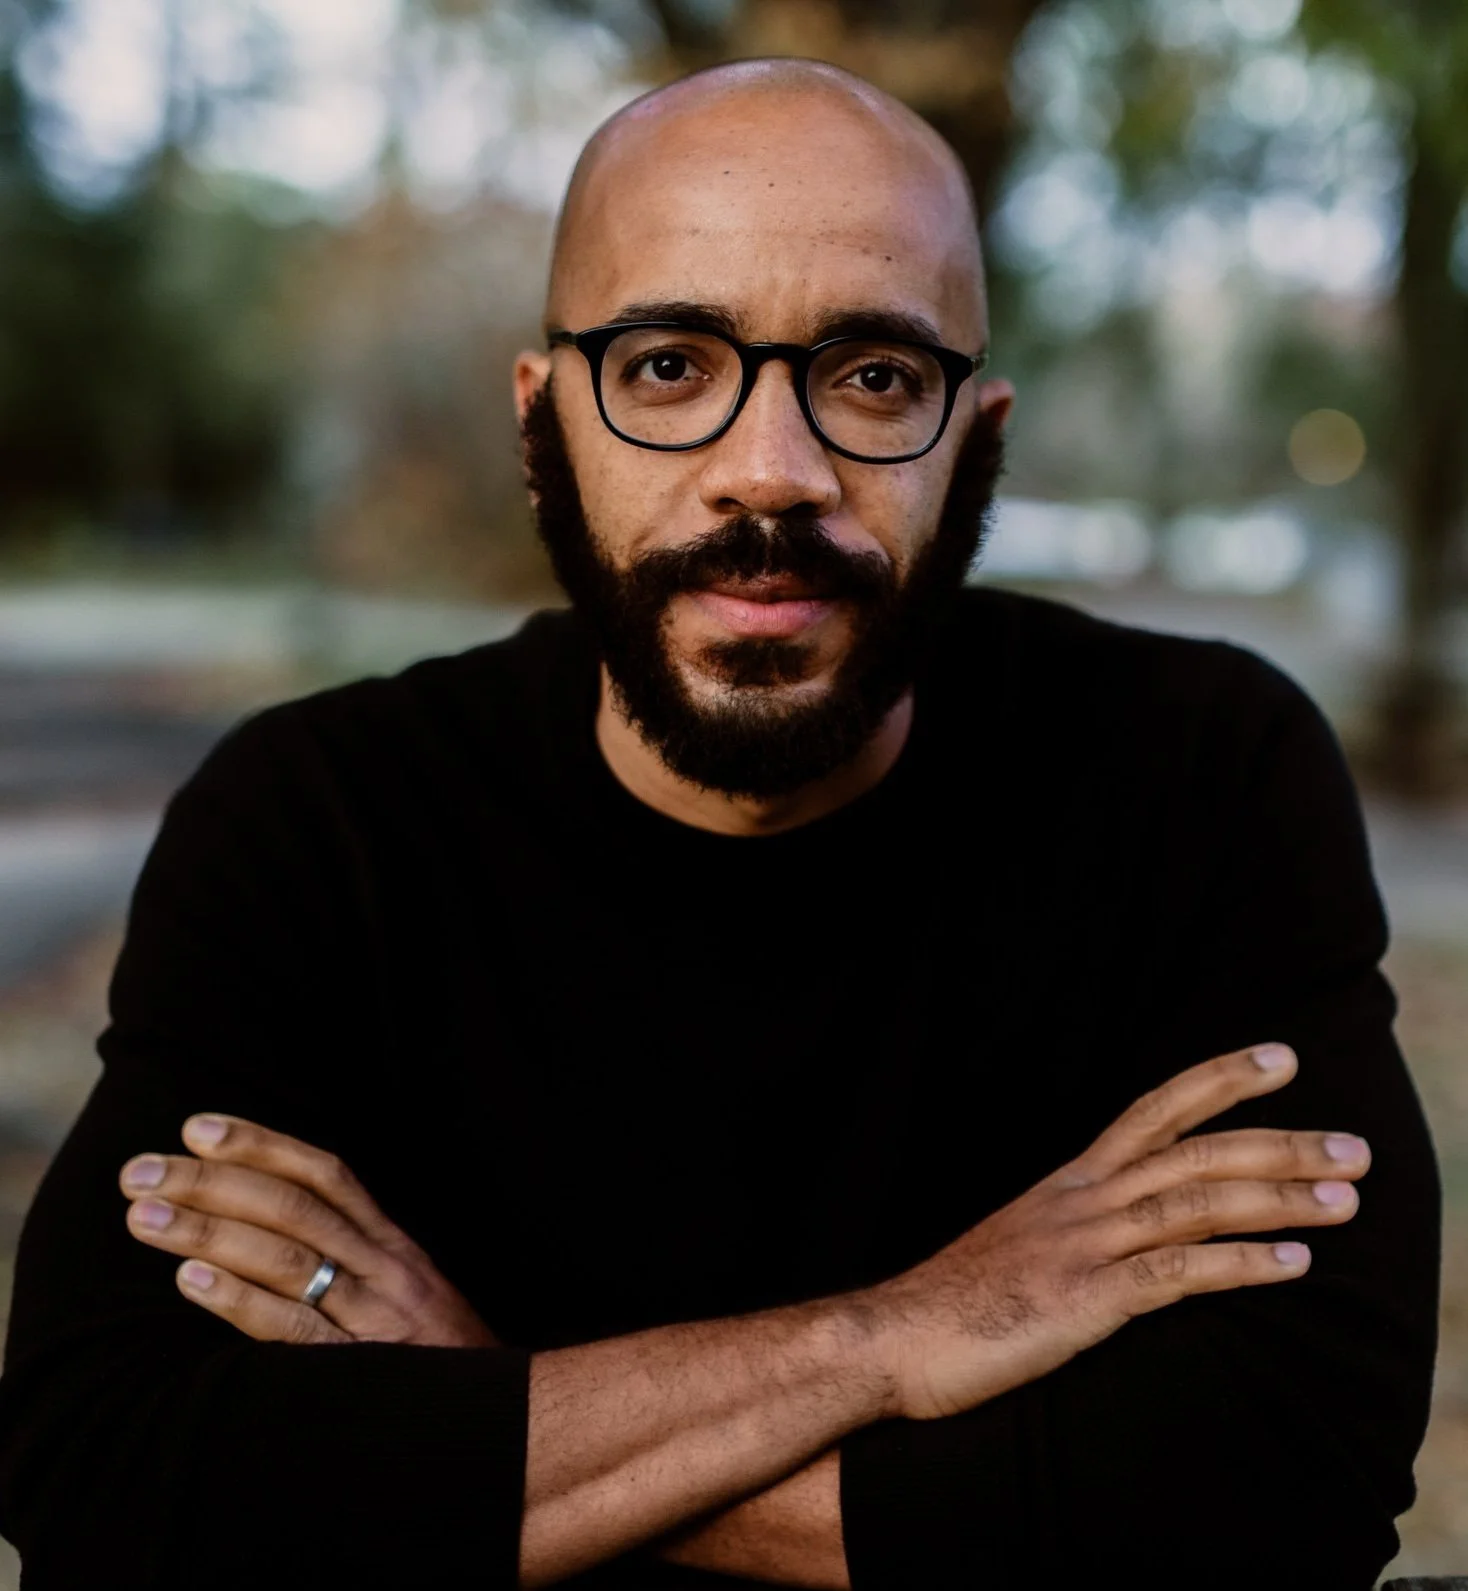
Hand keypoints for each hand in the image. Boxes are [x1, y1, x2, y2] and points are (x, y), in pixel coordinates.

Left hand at [119, 1114, 497, 1348]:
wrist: (512, 1423)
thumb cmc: (440, 1361)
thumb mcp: (407, 1292)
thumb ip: (352, 1258)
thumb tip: (267, 1224)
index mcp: (393, 1244)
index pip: (325, 1174)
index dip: (261, 1144)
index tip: (197, 1127)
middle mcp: (386, 1267)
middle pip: (293, 1206)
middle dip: (211, 1181)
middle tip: (140, 1170)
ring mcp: (376, 1316)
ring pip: (287, 1257)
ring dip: (208, 1230)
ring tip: (144, 1215)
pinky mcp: (365, 1367)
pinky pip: (295, 1327)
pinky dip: (240, 1299)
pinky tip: (192, 1279)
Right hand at [864, 1042, 1369, 1420]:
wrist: (892, 1338)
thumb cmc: (957, 1302)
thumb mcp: (1024, 1245)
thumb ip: (1079, 1227)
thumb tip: (1133, 1227)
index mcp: (1068, 1183)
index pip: (1153, 1110)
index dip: (1218, 1080)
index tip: (1279, 1059)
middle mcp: (1080, 1201)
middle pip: (1192, 1153)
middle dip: (1278, 1143)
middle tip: (1352, 1146)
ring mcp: (1080, 1247)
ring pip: (1192, 1202)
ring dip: (1276, 1197)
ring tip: (1343, 1197)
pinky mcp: (1080, 1301)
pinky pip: (1174, 1274)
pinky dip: (1239, 1263)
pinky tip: (1291, 1264)